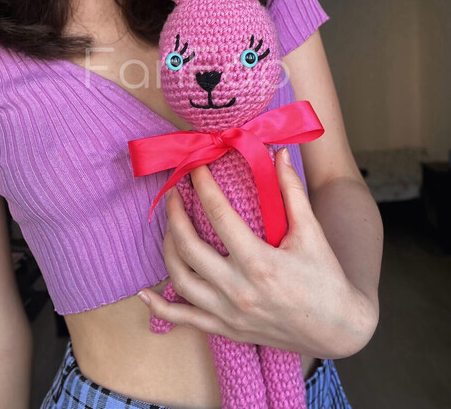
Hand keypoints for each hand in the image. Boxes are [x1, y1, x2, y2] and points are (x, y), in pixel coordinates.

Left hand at [138, 148, 376, 358]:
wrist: (340, 329)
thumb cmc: (326, 277)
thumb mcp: (311, 231)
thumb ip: (291, 190)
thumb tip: (278, 153)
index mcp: (259, 262)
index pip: (219, 216)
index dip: (204, 187)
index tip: (196, 168)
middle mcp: (238, 290)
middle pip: (190, 248)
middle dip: (175, 215)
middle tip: (174, 193)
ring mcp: (229, 313)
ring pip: (180, 280)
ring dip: (168, 250)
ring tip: (169, 226)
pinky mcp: (227, 329)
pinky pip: (184, 320)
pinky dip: (160, 308)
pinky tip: (143, 295)